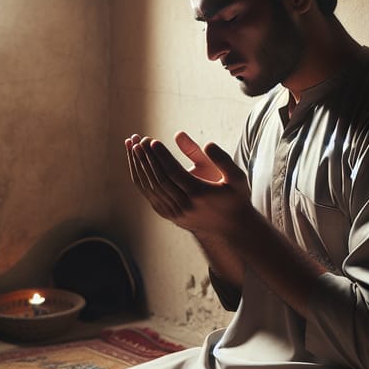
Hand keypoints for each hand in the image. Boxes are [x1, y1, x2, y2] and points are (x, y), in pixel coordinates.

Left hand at [125, 131, 250, 234]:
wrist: (233, 229)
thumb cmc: (236, 198)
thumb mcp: (235, 176)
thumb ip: (221, 159)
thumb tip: (207, 143)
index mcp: (200, 194)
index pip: (174, 172)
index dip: (161, 156)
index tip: (151, 140)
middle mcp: (185, 206)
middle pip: (159, 179)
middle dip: (146, 157)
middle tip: (138, 139)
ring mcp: (175, 213)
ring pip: (151, 188)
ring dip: (140, 166)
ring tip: (132, 147)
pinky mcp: (170, 216)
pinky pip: (150, 196)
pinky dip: (141, 179)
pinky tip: (137, 164)